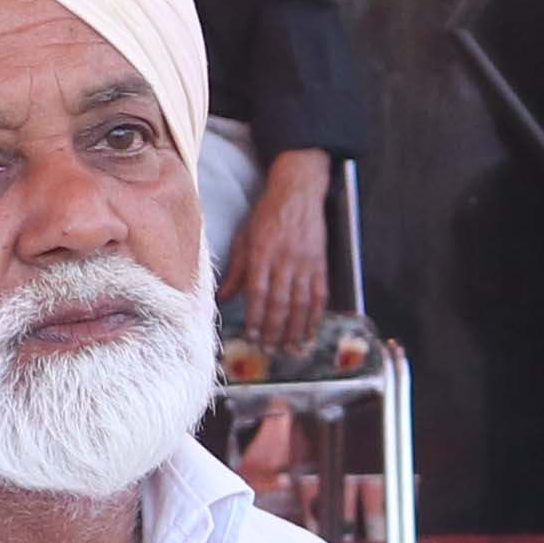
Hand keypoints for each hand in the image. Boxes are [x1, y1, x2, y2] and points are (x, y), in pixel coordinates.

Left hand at [227, 151, 336, 353]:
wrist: (298, 193)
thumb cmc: (266, 215)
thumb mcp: (244, 238)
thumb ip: (236, 270)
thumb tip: (223, 297)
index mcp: (261, 254)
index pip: (258, 293)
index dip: (256, 318)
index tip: (252, 336)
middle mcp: (284, 261)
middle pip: (281, 303)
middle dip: (275, 330)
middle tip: (270, 350)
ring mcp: (305, 264)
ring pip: (301, 304)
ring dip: (296, 330)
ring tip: (290, 349)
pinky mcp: (320, 265)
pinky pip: (319, 296)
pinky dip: (316, 317)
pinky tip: (310, 332)